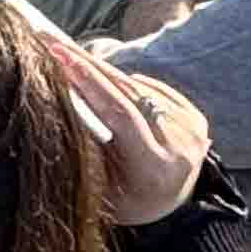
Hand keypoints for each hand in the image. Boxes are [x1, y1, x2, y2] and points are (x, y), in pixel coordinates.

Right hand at [56, 43, 212, 223]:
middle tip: (54, 43)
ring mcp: (192, 130)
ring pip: (138, 88)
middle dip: (87, 66)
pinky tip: (106, 79)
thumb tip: (62, 101)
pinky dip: (127, 82)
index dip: (88, 81)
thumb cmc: (125, 201)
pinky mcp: (196, 119)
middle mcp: (180, 146)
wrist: (172, 208)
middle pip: (127, 94)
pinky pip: (153, 89)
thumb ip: (85, 149)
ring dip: (102, 71)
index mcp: (154, 168)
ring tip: (70, 55)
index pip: (119, 113)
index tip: (58, 55)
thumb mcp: (99, 187)